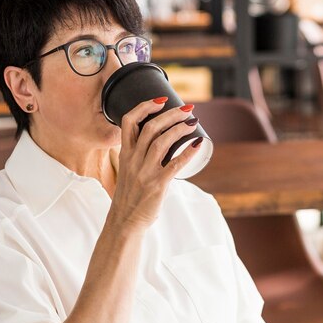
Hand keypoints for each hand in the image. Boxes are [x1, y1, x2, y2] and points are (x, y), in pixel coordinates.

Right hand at [109, 98, 200, 231]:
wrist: (124, 222)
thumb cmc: (129, 197)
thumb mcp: (128, 172)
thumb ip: (139, 158)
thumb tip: (162, 148)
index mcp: (125, 154)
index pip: (129, 122)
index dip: (145, 107)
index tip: (161, 100)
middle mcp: (133, 160)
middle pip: (151, 127)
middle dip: (171, 114)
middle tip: (187, 109)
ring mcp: (145, 172)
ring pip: (162, 141)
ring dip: (180, 128)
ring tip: (193, 122)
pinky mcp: (157, 184)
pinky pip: (175, 164)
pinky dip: (188, 152)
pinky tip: (198, 144)